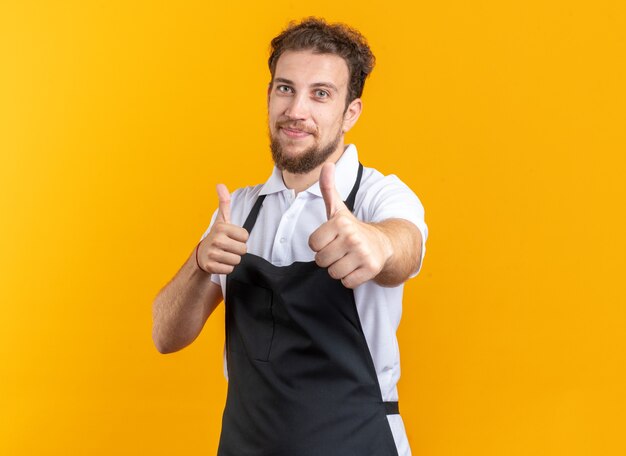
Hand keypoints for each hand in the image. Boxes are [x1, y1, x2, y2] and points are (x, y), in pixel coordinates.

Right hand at [196, 184, 247, 273]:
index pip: (245, 236)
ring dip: (232, 259)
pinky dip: (226, 268)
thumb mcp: (221, 219)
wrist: (201, 255)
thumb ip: (224, 202)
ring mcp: (213, 254)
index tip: (231, 237)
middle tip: (228, 247)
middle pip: (243, 249)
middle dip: (238, 250)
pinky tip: (220, 262)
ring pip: (237, 260)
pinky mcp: (211, 267)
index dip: (240, 238)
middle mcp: (216, 240)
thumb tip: (220, 184)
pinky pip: (229, 270)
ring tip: (224, 254)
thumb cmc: (216, 236)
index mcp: (221, 228)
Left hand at [308, 163, 392, 287]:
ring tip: (348, 258)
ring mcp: (363, 254)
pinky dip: (350, 278)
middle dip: (329, 258)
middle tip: (341, 250)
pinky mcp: (371, 269)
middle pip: (321, 260)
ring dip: (339, 269)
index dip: (320, 244)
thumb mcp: (338, 209)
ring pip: (333, 273)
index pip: (313, 244)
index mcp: (341, 222)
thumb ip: (328, 188)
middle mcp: (352, 237)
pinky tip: (357, 267)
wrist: (383, 244)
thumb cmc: (353, 228)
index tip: (331, 239)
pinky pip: (347, 282)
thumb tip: (327, 165)